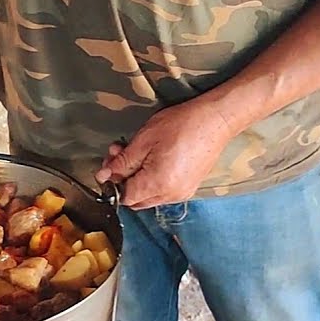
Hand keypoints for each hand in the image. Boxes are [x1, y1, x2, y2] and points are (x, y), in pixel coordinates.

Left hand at [95, 101, 236, 208]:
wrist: (216, 120)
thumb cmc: (181, 125)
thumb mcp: (144, 140)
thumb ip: (122, 163)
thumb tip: (103, 176)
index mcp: (157, 185)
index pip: (124, 197)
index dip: (113, 183)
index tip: (108, 165)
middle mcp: (170, 196)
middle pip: (136, 200)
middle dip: (124, 180)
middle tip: (118, 155)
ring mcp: (182, 193)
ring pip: (150, 196)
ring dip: (138, 178)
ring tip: (136, 152)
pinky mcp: (189, 187)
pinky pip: (164, 191)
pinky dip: (153, 179)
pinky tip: (152, 158)